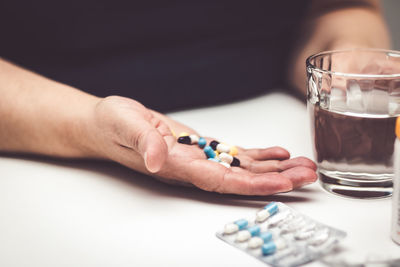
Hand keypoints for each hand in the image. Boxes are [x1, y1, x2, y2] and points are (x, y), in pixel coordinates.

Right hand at [88, 96, 316, 194]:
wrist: (108, 123)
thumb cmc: (113, 124)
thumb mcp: (124, 125)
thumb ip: (144, 142)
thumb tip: (159, 159)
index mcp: (177, 167)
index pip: (220, 181)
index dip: (251, 184)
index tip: (282, 184)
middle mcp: (192, 168)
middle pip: (240, 178)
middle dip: (275, 179)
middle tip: (307, 175)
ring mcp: (198, 159)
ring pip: (242, 168)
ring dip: (274, 168)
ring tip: (302, 166)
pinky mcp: (200, 148)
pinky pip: (233, 155)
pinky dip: (257, 155)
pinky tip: (277, 154)